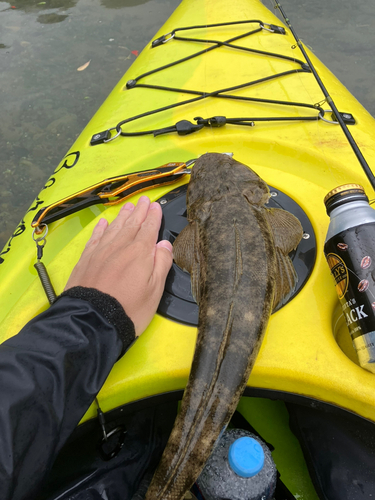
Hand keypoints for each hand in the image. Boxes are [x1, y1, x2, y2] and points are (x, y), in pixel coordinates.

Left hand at [65, 196, 172, 335]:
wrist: (93, 320)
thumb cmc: (130, 308)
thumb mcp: (155, 290)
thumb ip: (161, 263)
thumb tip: (165, 243)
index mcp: (140, 253)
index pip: (149, 229)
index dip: (153, 217)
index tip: (155, 206)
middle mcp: (120, 246)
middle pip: (132, 224)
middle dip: (139, 211)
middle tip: (143, 200)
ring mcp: (101, 251)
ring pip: (114, 227)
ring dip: (122, 216)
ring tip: (128, 206)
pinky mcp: (86, 259)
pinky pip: (95, 237)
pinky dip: (100, 229)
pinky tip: (104, 223)